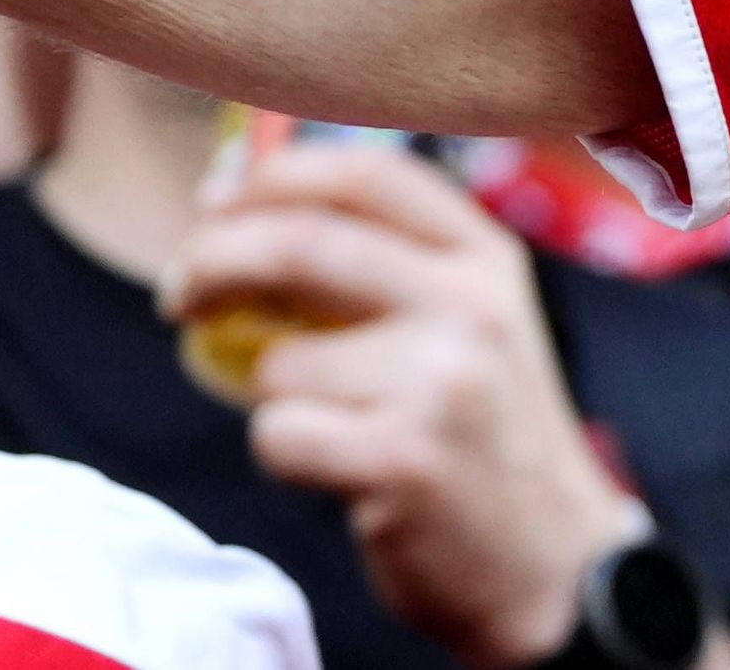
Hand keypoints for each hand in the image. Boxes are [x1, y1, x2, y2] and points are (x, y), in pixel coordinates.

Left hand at [163, 141, 643, 669]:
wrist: (552, 558)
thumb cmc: (480, 432)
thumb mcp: (468, 321)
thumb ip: (379, 261)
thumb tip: (226, 199)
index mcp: (486, 257)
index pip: (367, 171)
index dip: (273, 177)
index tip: (215, 205)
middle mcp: (471, 306)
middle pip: (302, 242)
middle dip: (211, 262)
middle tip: (177, 294)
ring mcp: (440, 382)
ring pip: (279, 362)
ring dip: (271, 398)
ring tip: (333, 427)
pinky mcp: (402, 459)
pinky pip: (279, 435)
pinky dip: (283, 454)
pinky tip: (339, 471)